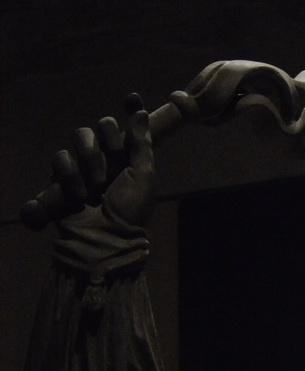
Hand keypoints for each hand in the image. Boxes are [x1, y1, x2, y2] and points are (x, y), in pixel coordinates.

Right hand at [49, 93, 154, 230]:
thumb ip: (141, 144)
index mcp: (129, 160)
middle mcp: (108, 160)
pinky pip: (61, 158)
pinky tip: (80, 194)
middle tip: (112, 164)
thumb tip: (139, 111)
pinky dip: (70, 174)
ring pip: (80, 138)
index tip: (132, 98)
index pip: (127, 127)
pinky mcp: (64, 178)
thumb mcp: (143, 178)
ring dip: (89, 160)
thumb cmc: (129, 211)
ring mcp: (84, 168)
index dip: (131, 111)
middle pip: (101, 127)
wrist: (104, 238)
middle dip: (107, 141)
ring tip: (96, 186)